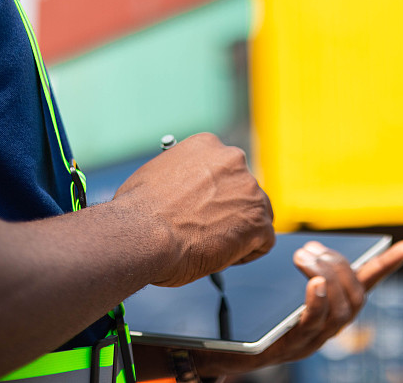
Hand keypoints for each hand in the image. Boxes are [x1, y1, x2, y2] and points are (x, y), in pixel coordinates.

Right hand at [113, 133, 274, 287]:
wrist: (142, 234)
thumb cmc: (139, 213)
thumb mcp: (156, 176)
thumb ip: (181, 179)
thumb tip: (184, 194)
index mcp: (208, 145)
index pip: (225, 168)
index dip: (215, 192)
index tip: (204, 207)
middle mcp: (233, 160)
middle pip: (244, 189)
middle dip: (231, 209)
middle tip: (211, 230)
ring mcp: (250, 191)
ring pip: (257, 214)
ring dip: (240, 230)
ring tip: (212, 246)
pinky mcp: (258, 222)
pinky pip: (263, 240)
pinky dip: (247, 252)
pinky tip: (222, 257)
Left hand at [191, 239, 402, 375]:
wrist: (215, 350)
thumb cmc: (247, 315)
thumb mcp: (274, 286)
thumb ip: (294, 269)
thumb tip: (307, 243)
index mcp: (328, 311)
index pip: (365, 285)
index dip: (387, 266)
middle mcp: (327, 329)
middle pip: (355, 297)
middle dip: (340, 266)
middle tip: (310, 248)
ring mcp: (312, 342)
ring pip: (342, 312)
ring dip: (329, 278)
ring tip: (305, 258)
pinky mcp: (291, 348)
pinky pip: (315, 325)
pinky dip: (319, 302)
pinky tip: (313, 283)